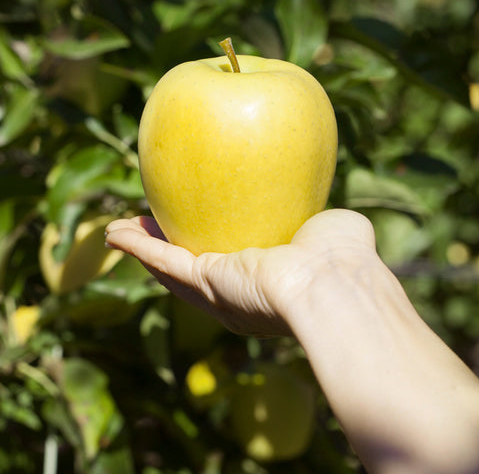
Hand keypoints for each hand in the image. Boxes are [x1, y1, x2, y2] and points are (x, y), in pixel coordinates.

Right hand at [105, 209, 376, 336]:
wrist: (335, 282)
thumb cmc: (342, 255)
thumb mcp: (332, 229)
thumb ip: (319, 221)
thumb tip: (319, 208)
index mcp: (265, 280)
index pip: (228, 261)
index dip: (206, 244)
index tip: (195, 221)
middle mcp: (237, 292)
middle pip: (189, 267)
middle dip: (164, 249)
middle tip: (146, 226)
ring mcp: (219, 292)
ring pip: (169, 268)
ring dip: (141, 248)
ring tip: (116, 230)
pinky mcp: (206, 284)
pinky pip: (163, 262)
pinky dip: (136, 248)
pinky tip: (114, 233)